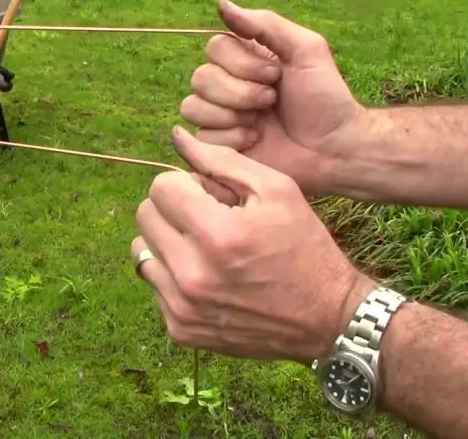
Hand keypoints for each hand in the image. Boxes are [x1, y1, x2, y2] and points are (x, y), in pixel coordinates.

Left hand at [131, 126, 374, 363]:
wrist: (326, 318)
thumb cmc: (304, 246)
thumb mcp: (277, 191)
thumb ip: (222, 160)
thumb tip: (178, 138)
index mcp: (218, 234)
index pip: (160, 187)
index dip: (184, 183)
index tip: (206, 193)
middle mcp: (193, 274)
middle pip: (145, 216)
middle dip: (171, 208)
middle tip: (205, 217)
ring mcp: (182, 306)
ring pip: (141, 251)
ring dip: (166, 241)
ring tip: (201, 246)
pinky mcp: (180, 329)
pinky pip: (154, 284)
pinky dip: (172, 274)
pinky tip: (206, 275)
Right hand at [180, 0, 366, 194]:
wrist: (334, 149)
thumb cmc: (324, 99)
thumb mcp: (305, 50)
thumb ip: (264, 24)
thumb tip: (221, 4)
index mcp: (245, 60)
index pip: (214, 48)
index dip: (241, 63)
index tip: (275, 75)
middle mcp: (227, 86)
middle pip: (200, 78)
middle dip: (239, 92)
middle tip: (271, 100)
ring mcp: (220, 117)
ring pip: (193, 107)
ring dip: (231, 115)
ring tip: (260, 124)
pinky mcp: (218, 148)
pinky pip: (202, 136)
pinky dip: (231, 139)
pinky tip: (254, 142)